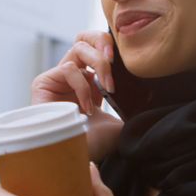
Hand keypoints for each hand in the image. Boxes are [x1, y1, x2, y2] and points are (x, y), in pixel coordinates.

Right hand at [30, 31, 122, 160]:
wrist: (75, 158)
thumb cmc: (96, 143)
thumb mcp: (120, 119)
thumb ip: (130, 103)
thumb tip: (153, 96)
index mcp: (90, 79)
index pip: (96, 45)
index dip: (110, 44)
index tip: (127, 60)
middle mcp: (73, 74)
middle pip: (84, 36)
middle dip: (102, 41)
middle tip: (114, 59)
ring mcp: (57, 77)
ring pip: (78, 48)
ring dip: (99, 65)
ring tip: (108, 89)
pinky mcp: (43, 83)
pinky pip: (68, 69)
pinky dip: (83, 86)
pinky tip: (86, 108)